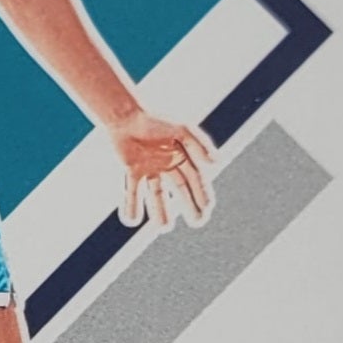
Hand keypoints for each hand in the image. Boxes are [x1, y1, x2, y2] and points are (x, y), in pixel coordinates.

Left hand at [108, 110, 214, 228]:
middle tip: (198, 222)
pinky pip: (132, 191)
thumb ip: (199, 144)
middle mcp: (167, 165)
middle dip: (189, 206)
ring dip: (160, 211)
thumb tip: (217, 163)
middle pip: (180, 190)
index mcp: (182, 156)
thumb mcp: (182, 129)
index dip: (202, 194)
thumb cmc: (155, 120)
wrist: (125, 115)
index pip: (195, 179)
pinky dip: (132, 205)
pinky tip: (132, 220)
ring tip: (164, 227)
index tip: (207, 209)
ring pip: (156, 195)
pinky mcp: (132, 170)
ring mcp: (149, 169)